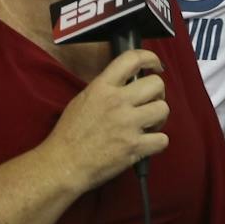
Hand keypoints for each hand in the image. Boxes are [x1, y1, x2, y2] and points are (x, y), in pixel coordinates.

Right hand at [46, 50, 168, 191]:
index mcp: (102, 88)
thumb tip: (127, 82)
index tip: (155, 65)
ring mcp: (127, 124)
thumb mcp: (82, 100)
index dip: (150, 58)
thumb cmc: (68, 135)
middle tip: (150, 103)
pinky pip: (162, 139)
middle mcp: (117, 102)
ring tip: (148, 125)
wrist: (61, 165)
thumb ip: (105, 89)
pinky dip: (158, 142)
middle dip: (158, 93)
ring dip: (159, 118)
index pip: (131, 59)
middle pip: (156, 84)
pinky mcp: (134, 147)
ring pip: (163, 109)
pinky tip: (147, 143)